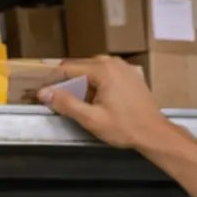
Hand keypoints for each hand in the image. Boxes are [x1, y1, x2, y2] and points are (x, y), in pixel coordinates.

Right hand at [37, 56, 176, 151]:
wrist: (155, 133)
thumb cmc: (126, 128)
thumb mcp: (91, 119)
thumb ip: (66, 103)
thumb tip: (44, 93)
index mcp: (103, 69)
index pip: (68, 68)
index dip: (52, 79)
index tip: (41, 89)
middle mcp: (113, 62)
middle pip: (80, 67)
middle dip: (67, 82)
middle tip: (56, 98)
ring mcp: (123, 67)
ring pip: (92, 70)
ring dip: (81, 83)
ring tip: (76, 102)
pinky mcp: (129, 75)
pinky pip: (105, 74)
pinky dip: (96, 84)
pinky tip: (94, 100)